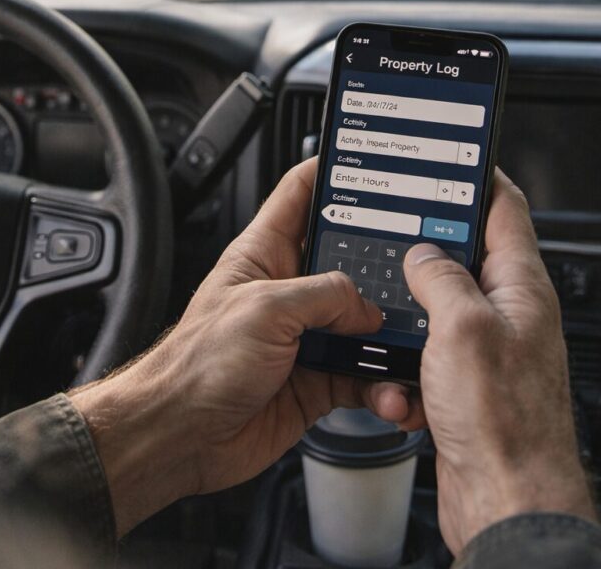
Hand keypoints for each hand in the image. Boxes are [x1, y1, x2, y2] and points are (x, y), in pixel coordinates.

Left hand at [70, 158, 404, 534]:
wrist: (181, 436)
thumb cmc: (196, 366)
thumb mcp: (265, 308)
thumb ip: (326, 295)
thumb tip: (368, 306)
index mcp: (264, 254)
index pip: (301, 195)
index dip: (334, 174)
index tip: (374, 165)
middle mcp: (288, 292)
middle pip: (348, 262)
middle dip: (384, 265)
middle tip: (419, 265)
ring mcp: (304, 338)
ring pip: (365, 325)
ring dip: (389, 336)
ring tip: (410, 339)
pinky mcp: (316, 381)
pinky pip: (364, 376)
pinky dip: (382, 384)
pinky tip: (389, 388)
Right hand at [374, 170, 595, 552]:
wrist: (506, 499)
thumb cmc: (503, 422)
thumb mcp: (462, 326)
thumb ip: (441, 276)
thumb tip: (423, 252)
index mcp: (521, 287)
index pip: (506, 209)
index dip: (479, 175)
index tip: (453, 154)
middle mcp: (508, 315)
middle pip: (465, 258)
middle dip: (425, 253)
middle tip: (393, 238)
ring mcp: (487, 352)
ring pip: (437, 312)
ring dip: (408, 319)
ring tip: (391, 327)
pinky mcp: (465, 388)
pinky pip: (426, 359)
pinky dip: (406, 368)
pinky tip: (401, 386)